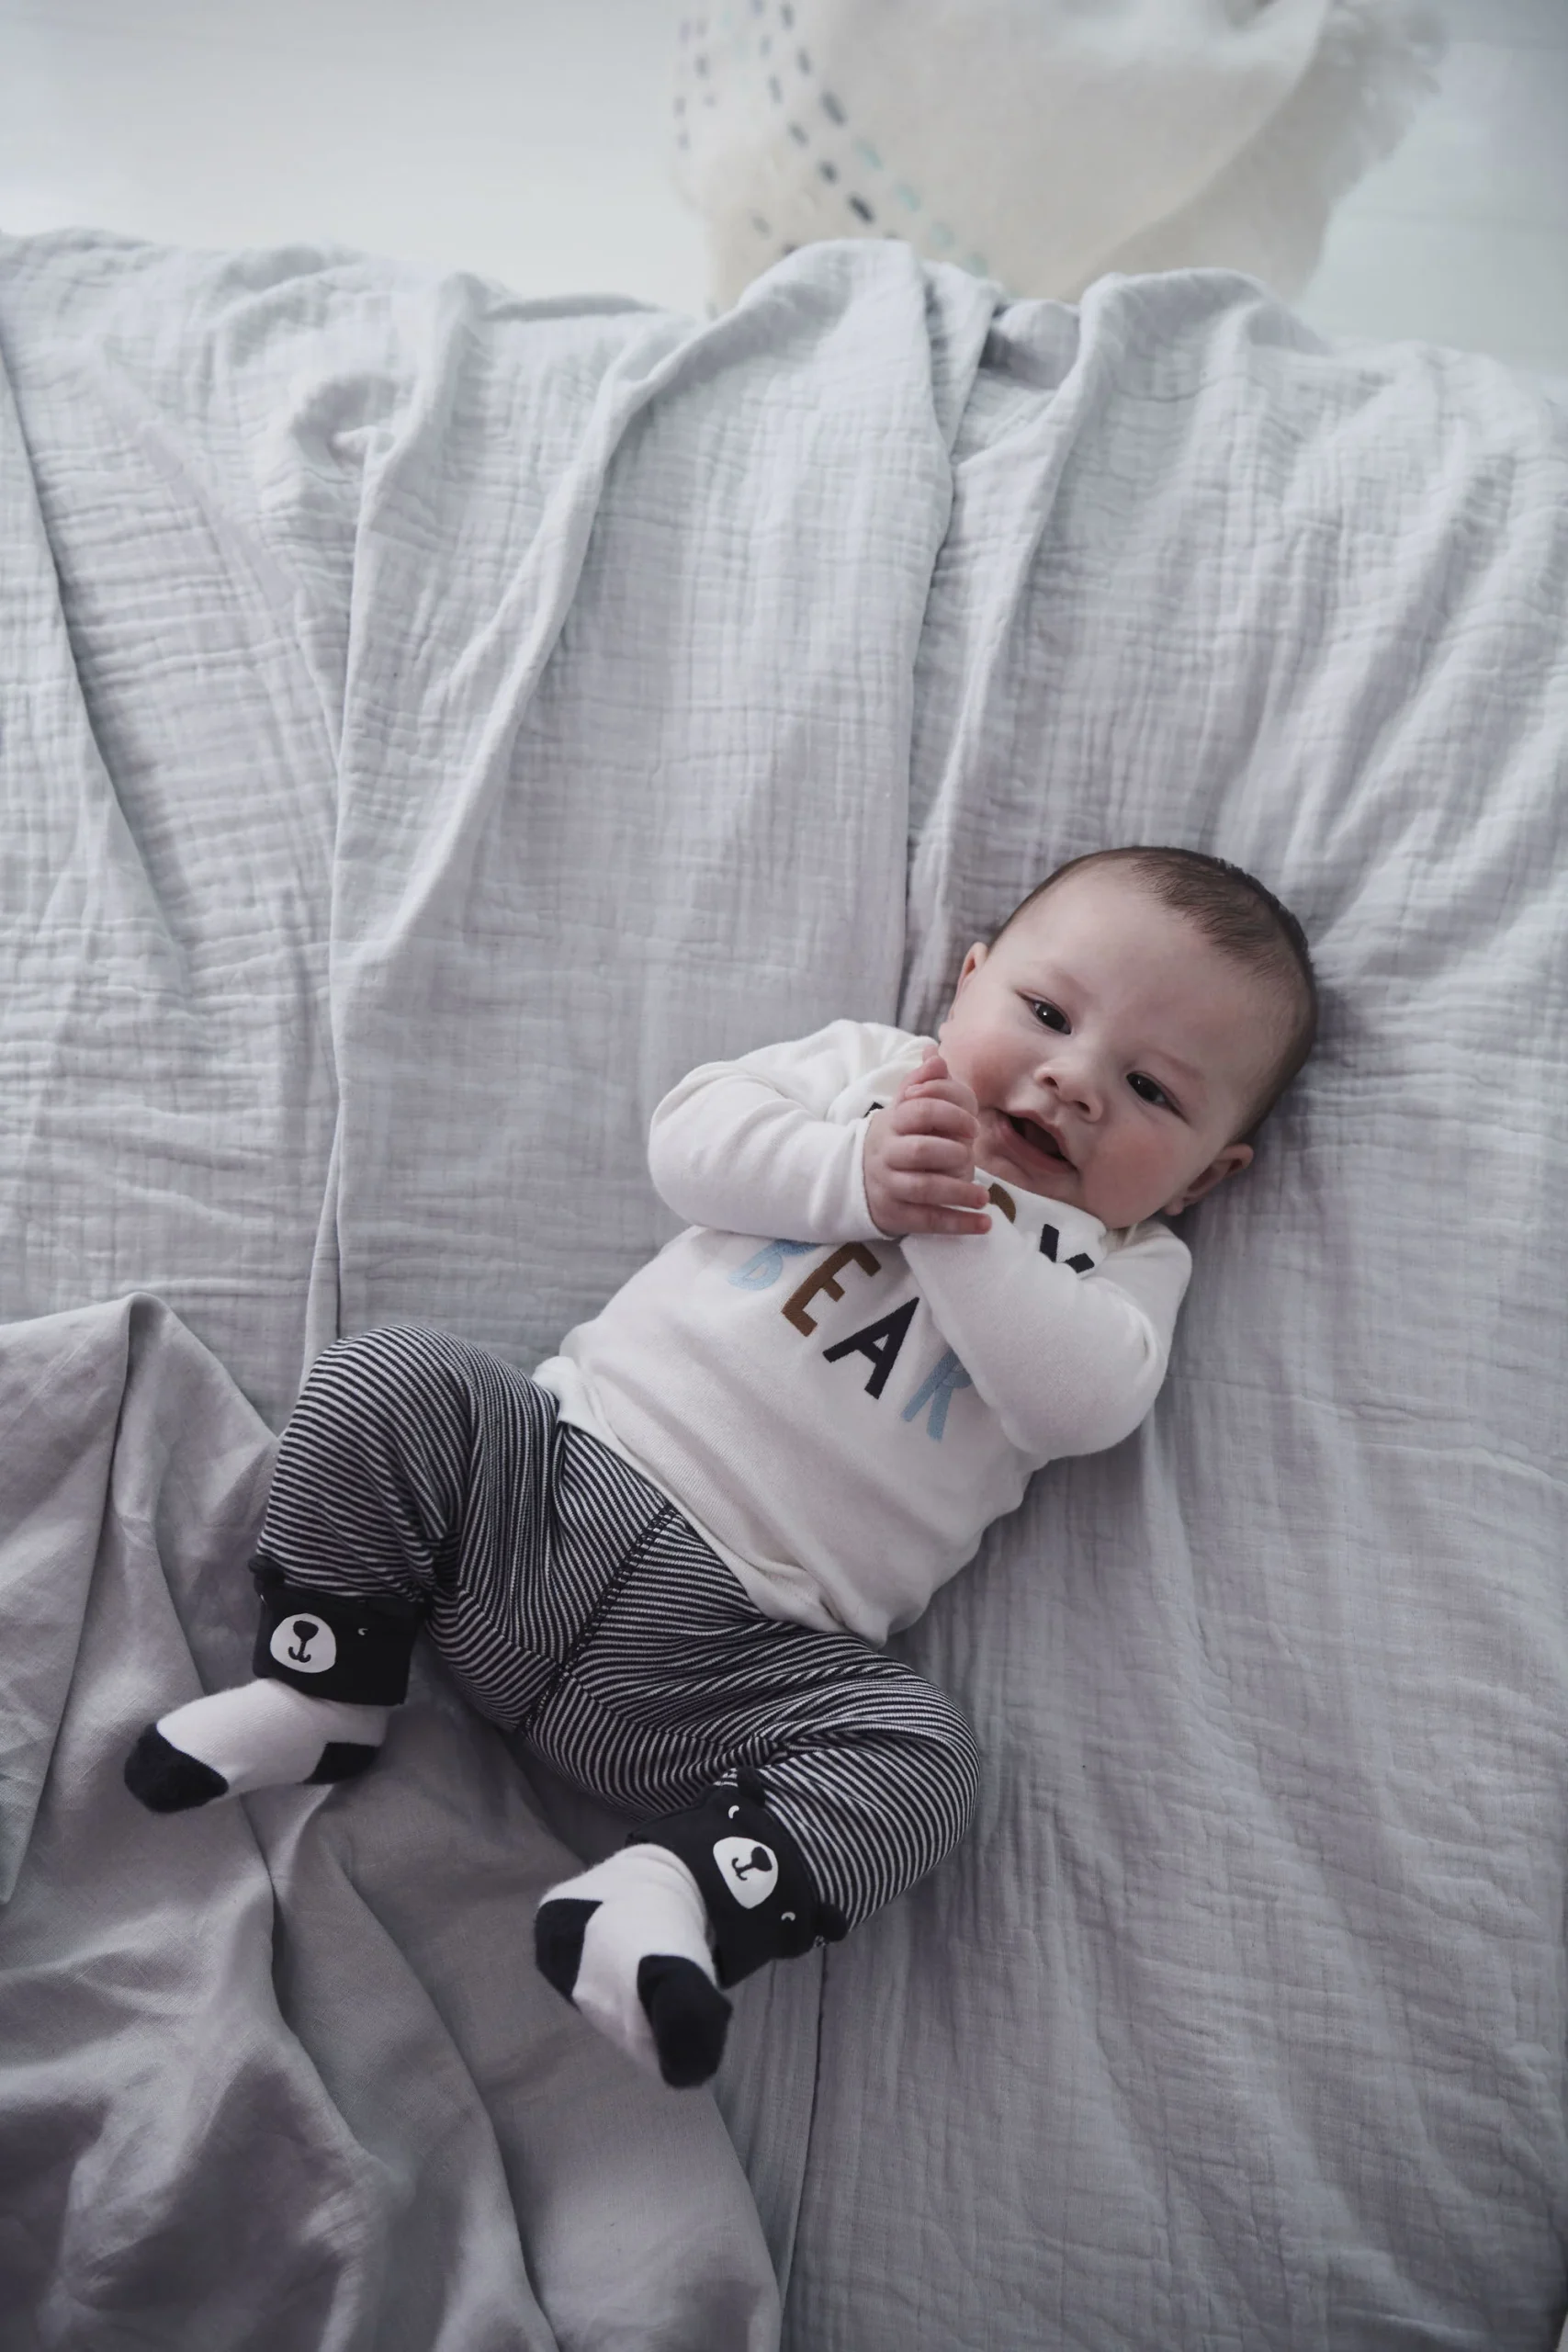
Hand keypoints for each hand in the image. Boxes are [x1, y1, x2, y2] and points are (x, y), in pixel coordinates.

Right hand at [863, 1053, 990, 1236]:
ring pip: (923, 1188)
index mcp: (893, 1122)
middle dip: (952, 1153)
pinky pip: (928, 1221)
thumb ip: (922, 1082)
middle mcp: (888, 1154)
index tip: (973, 1127)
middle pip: (920, 1151)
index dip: (949, 1115)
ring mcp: (890, 1186)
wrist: (858, 1177)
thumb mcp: (905, 1106)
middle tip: (972, 1156)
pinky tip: (983, 1224)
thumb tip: (935, 1056)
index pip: (919, 1111)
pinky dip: (958, 1223)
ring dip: (958, 1192)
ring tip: (984, 1197)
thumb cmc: (897, 1137)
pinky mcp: (897, 1214)